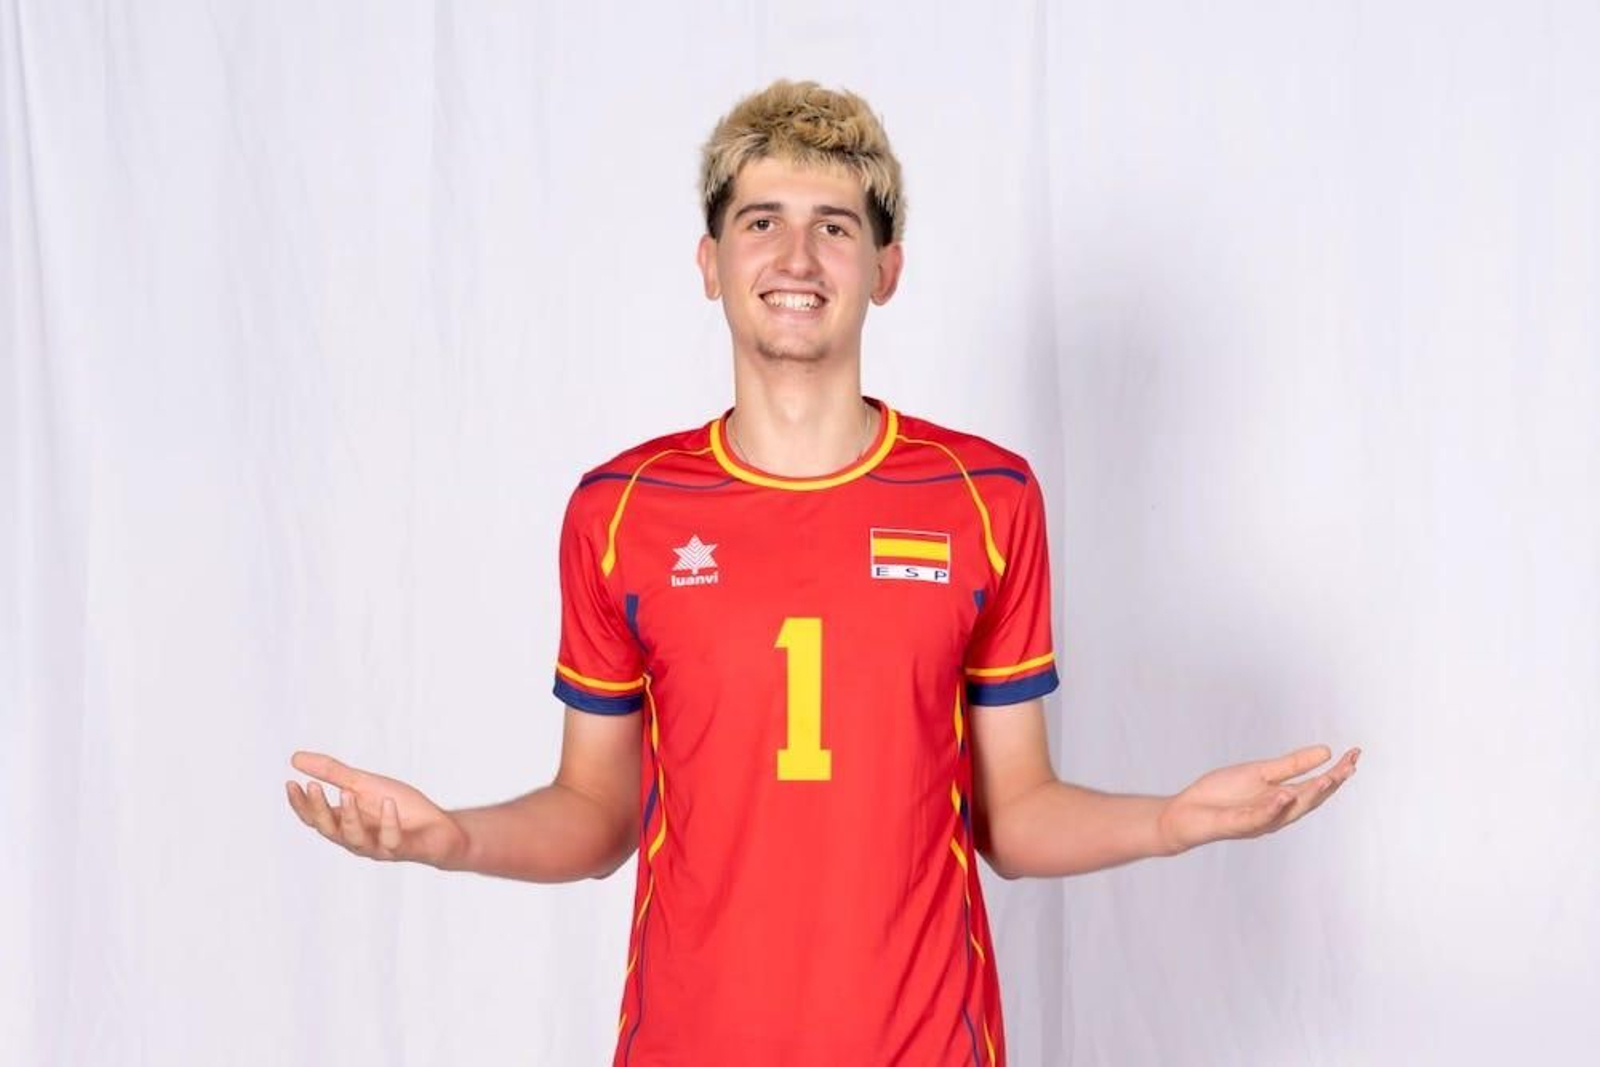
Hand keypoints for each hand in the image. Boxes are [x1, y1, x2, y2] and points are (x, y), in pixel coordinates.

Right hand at [285, 751, 468, 868]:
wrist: (440, 828)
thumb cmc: (401, 807)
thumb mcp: (364, 784)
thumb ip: (332, 773)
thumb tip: (295, 758)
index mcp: (345, 823)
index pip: (314, 818)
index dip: (301, 803)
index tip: (291, 782)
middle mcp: (356, 839)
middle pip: (329, 829)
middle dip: (318, 809)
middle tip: (312, 786)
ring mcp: (378, 846)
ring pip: (356, 839)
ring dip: (350, 817)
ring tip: (347, 793)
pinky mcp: (402, 849)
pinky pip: (391, 840)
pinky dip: (389, 822)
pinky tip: (388, 803)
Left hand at [1155, 744, 1359, 854]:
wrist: (1187, 811)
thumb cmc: (1222, 793)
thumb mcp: (1260, 772)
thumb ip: (1291, 765)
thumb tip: (1326, 751)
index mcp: (1283, 799)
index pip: (1316, 786)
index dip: (1337, 772)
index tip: (1355, 754)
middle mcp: (1277, 813)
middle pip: (1311, 799)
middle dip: (1331, 783)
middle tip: (1350, 766)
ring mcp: (1259, 821)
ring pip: (1290, 810)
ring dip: (1309, 794)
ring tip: (1329, 777)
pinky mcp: (1238, 825)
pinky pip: (1258, 817)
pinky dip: (1272, 807)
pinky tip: (1285, 793)